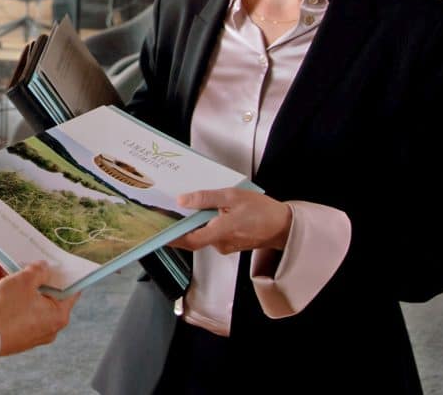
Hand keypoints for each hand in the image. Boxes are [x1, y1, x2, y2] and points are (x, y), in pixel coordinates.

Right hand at [0, 258, 78, 355]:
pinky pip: (11, 306)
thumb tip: (43, 268)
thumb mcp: (24, 281)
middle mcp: (47, 326)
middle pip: (42, 293)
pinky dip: (2, 291)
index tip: (57, 261)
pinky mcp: (12, 331)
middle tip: (26, 258)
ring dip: (11, 278)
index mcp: (58, 315)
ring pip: (23, 298)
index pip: (69, 290)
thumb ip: (37, 270)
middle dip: (29, 273)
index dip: (64, 273)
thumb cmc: (7, 310)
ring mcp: (28, 330)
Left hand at [169, 188, 292, 254]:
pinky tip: (204, 213)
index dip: (173, 238)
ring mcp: (225, 246)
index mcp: (222, 231)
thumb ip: (206, 198)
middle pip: (194, 237)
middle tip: (165, 213)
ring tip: (185, 207)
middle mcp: (221, 243)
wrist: (283, 225)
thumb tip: (182, 200)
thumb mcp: (233, 196)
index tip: (158, 232)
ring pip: (203, 235)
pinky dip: (205, 225)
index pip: (191, 240)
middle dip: (180, 227)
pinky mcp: (229, 244)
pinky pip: (211, 235)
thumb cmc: (262, 210)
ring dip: (194, 224)